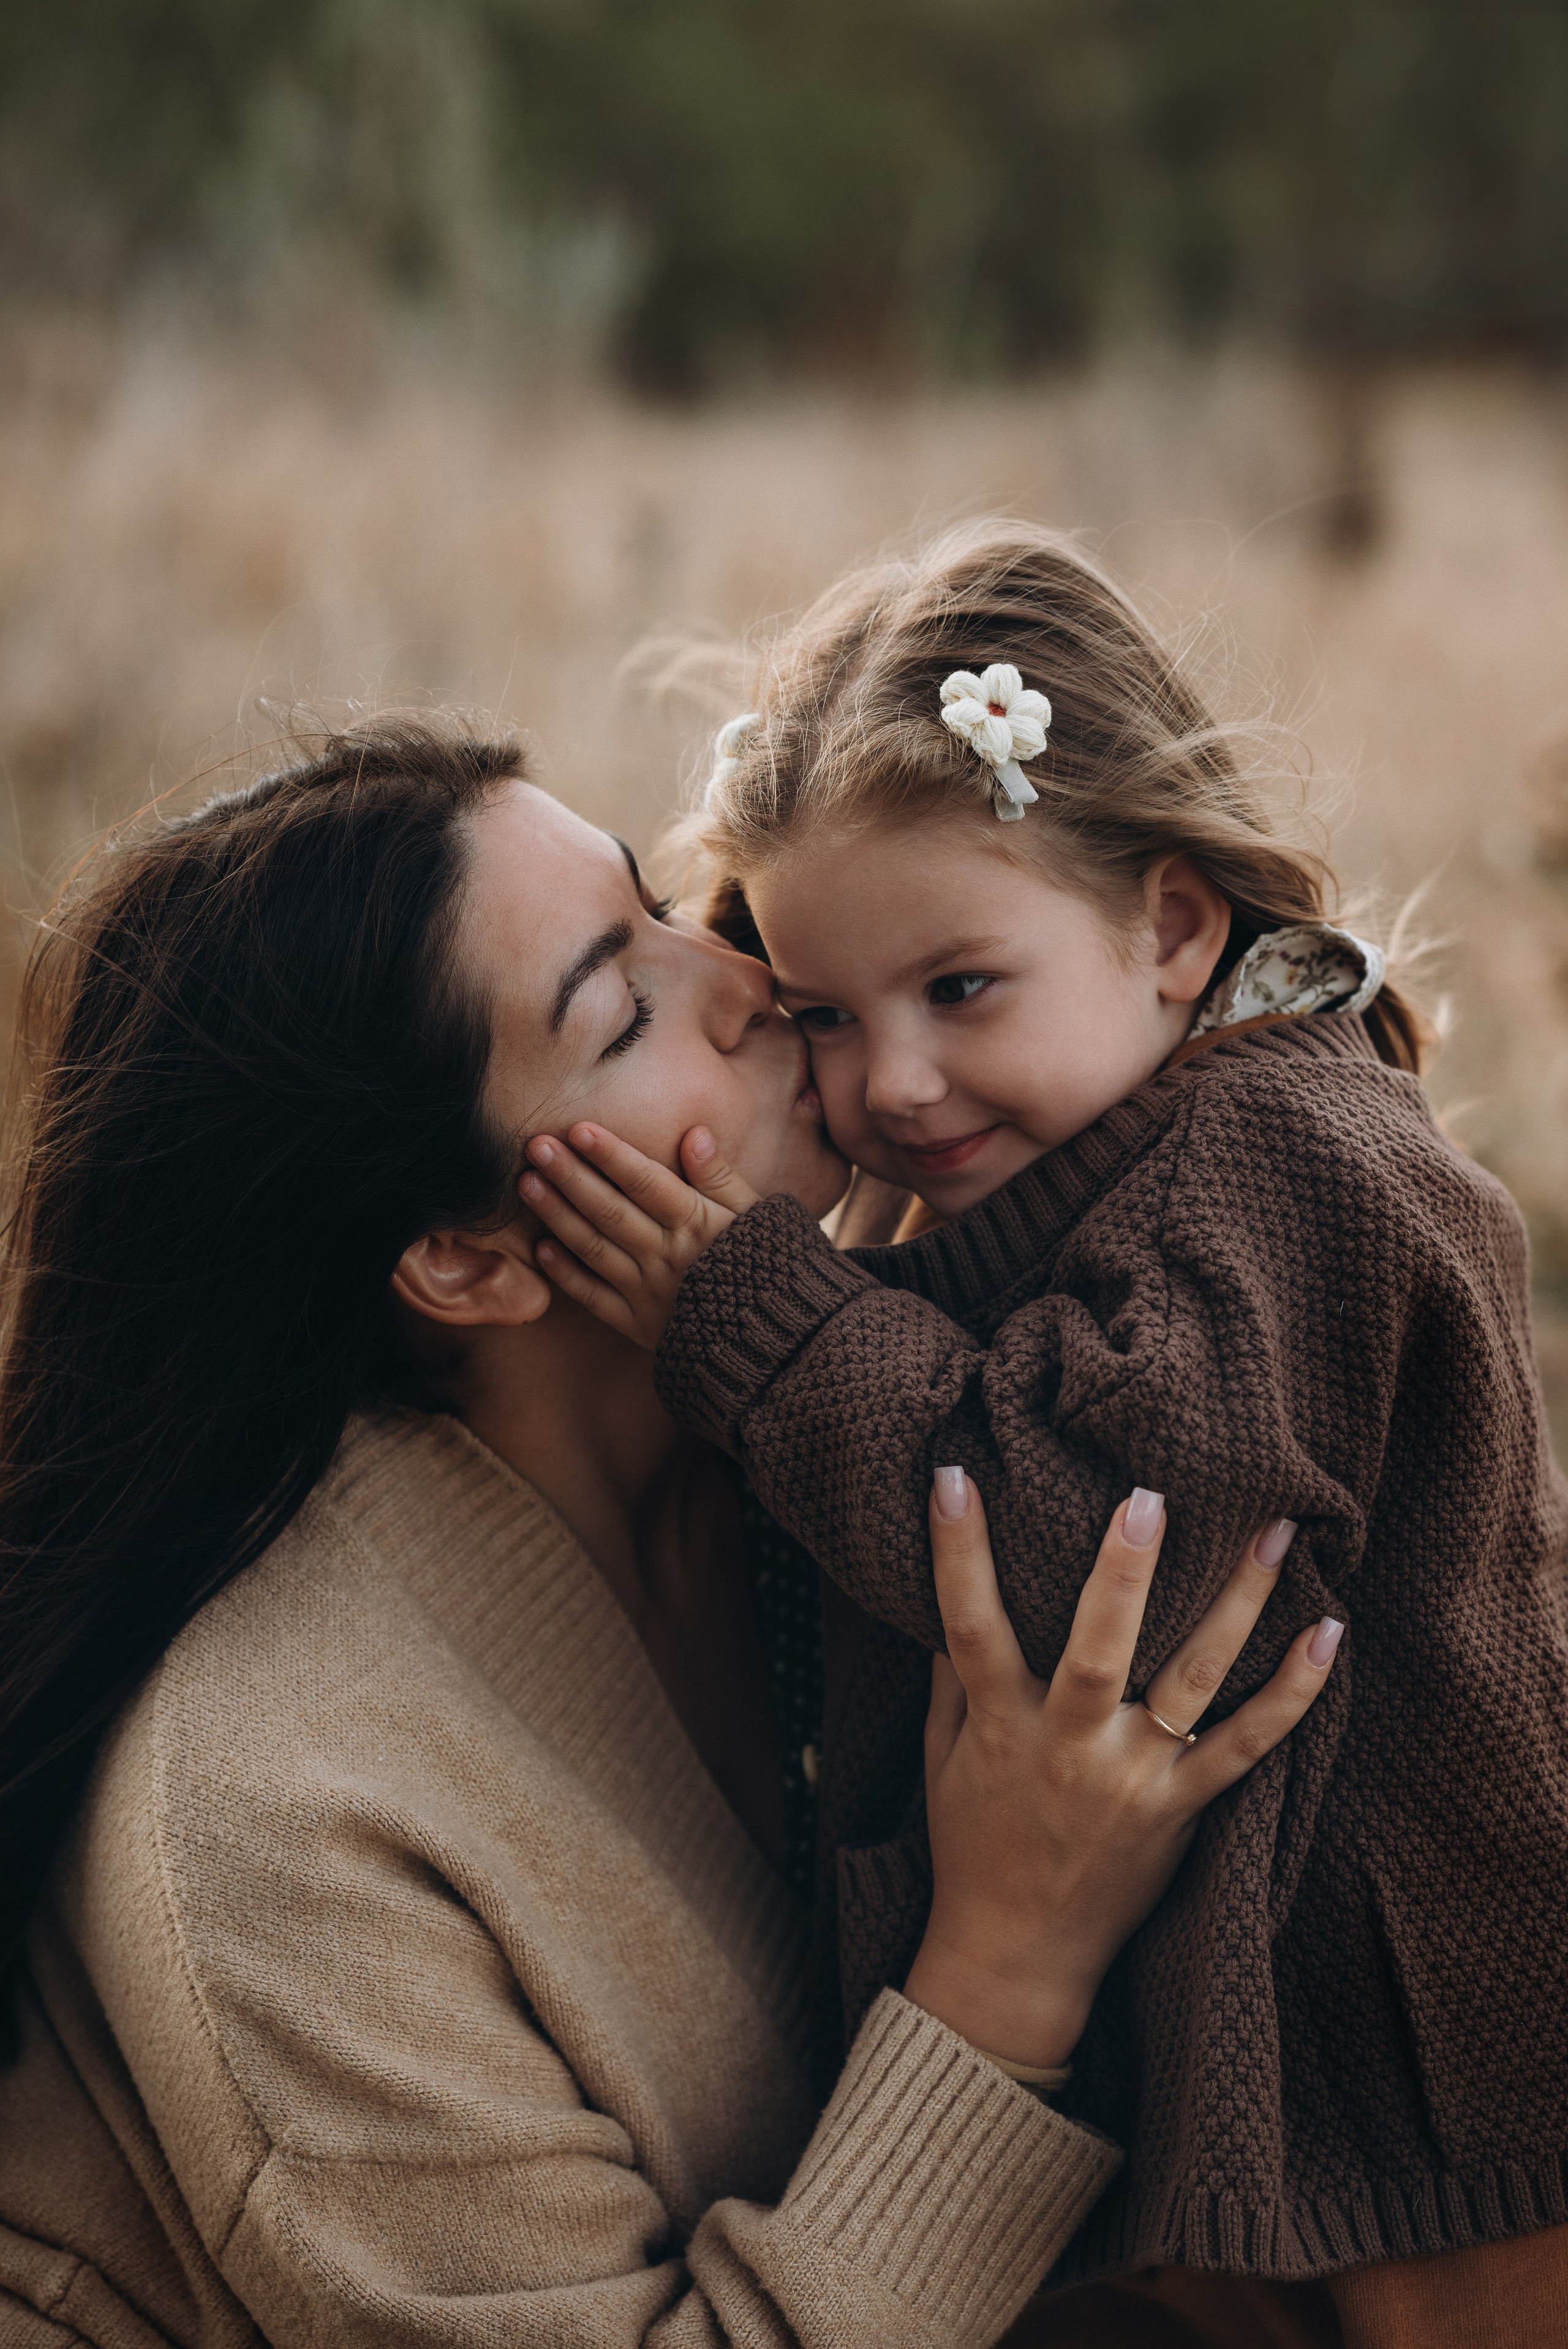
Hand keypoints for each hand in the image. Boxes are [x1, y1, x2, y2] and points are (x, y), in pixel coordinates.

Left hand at [520, 1123, 758, 1348]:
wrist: (777, 1340)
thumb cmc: (767, 1265)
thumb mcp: (757, 1215)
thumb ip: (721, 1177)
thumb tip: (694, 1133)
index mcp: (698, 1224)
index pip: (646, 1182)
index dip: (611, 1155)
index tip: (579, 1129)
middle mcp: (667, 1256)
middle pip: (610, 1211)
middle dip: (571, 1176)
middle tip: (535, 1145)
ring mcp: (649, 1293)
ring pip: (594, 1249)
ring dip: (558, 1215)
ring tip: (527, 1184)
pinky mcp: (638, 1326)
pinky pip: (595, 1299)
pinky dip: (566, 1274)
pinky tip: (541, 1248)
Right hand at [903, 1478, 1340, 2070]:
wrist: (1018, 1954)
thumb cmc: (973, 1846)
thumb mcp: (942, 1759)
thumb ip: (947, 1681)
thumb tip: (945, 1599)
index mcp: (1001, 1725)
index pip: (969, 1625)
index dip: (958, 1552)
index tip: (953, 1476)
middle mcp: (1071, 1747)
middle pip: (1097, 1649)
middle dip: (1123, 1573)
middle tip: (1149, 1495)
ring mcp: (1135, 1777)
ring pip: (1192, 1681)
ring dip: (1237, 1603)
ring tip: (1276, 1532)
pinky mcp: (1184, 1807)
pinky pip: (1248, 1746)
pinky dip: (1293, 1693)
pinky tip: (1329, 1634)